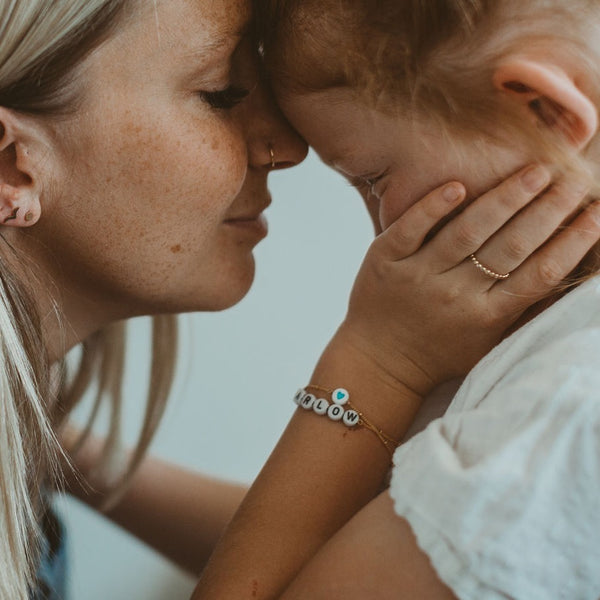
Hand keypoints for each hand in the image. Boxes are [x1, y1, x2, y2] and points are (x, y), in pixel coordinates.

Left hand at [339, 165, 599, 394]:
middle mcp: (455, 296)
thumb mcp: (486, 342)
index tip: (597, 213)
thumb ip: (520, 312)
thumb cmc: (439, 352)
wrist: (379, 363)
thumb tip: (568, 277)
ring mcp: (417, 277)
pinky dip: (433, 207)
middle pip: (511, 248)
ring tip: (536, 172)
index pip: (540, 275)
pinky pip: (410, 229)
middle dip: (549, 211)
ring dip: (505, 199)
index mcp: (487, 316)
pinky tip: (459, 186)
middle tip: (574, 179)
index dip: (573, 243)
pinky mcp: (385, 262)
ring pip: (467, 233)